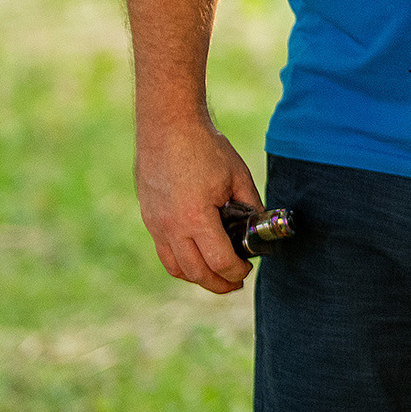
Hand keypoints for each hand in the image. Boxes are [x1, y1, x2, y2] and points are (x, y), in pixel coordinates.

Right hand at [136, 115, 261, 294]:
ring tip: (217, 277)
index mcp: (196, 218)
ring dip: (198, 278)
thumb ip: (251, 206)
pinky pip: (163, 253)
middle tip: (236, 283)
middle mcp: (171, 227)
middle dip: (219, 284)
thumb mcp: (238, 176)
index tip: (249, 269)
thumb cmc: (206, 148)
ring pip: (175, 268)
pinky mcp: (149, 218)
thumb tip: (261, 226)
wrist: (167, 127)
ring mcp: (156, 225)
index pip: (219, 262)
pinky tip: (196, 259)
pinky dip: (181, 264)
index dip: (237, 272)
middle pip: (196, 273)